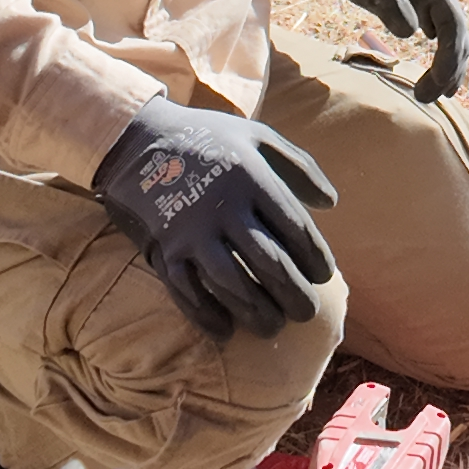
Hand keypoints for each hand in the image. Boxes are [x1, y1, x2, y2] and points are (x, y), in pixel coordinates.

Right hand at [91, 97, 339, 338]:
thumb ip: (300, 166)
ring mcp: (191, 231)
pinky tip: (225, 332)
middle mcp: (223, 207)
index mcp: (251, 177)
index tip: (324, 276)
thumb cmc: (208, 138)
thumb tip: (331, 202)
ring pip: (232, 283)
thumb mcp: (258, 136)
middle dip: (294, 294)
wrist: (137, 139)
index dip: (316, 258)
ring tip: (273, 327)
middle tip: (308, 313)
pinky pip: (187, 291)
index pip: (296, 228)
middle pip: (270, 262)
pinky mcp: (164, 249)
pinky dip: (206, 316)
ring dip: (256, 312)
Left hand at [330, 0, 468, 102]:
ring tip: (433, 97)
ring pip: (456, 42)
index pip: (453, 25)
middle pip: (459, 38)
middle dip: (448, 70)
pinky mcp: (429, 16)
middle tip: (426, 98)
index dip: (449, 56)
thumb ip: (388, 3)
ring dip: (449, 70)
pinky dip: (443, 63)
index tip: (435, 82)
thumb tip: (411, 34)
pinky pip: (445, 42)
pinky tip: (437, 83)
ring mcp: (438, 6)